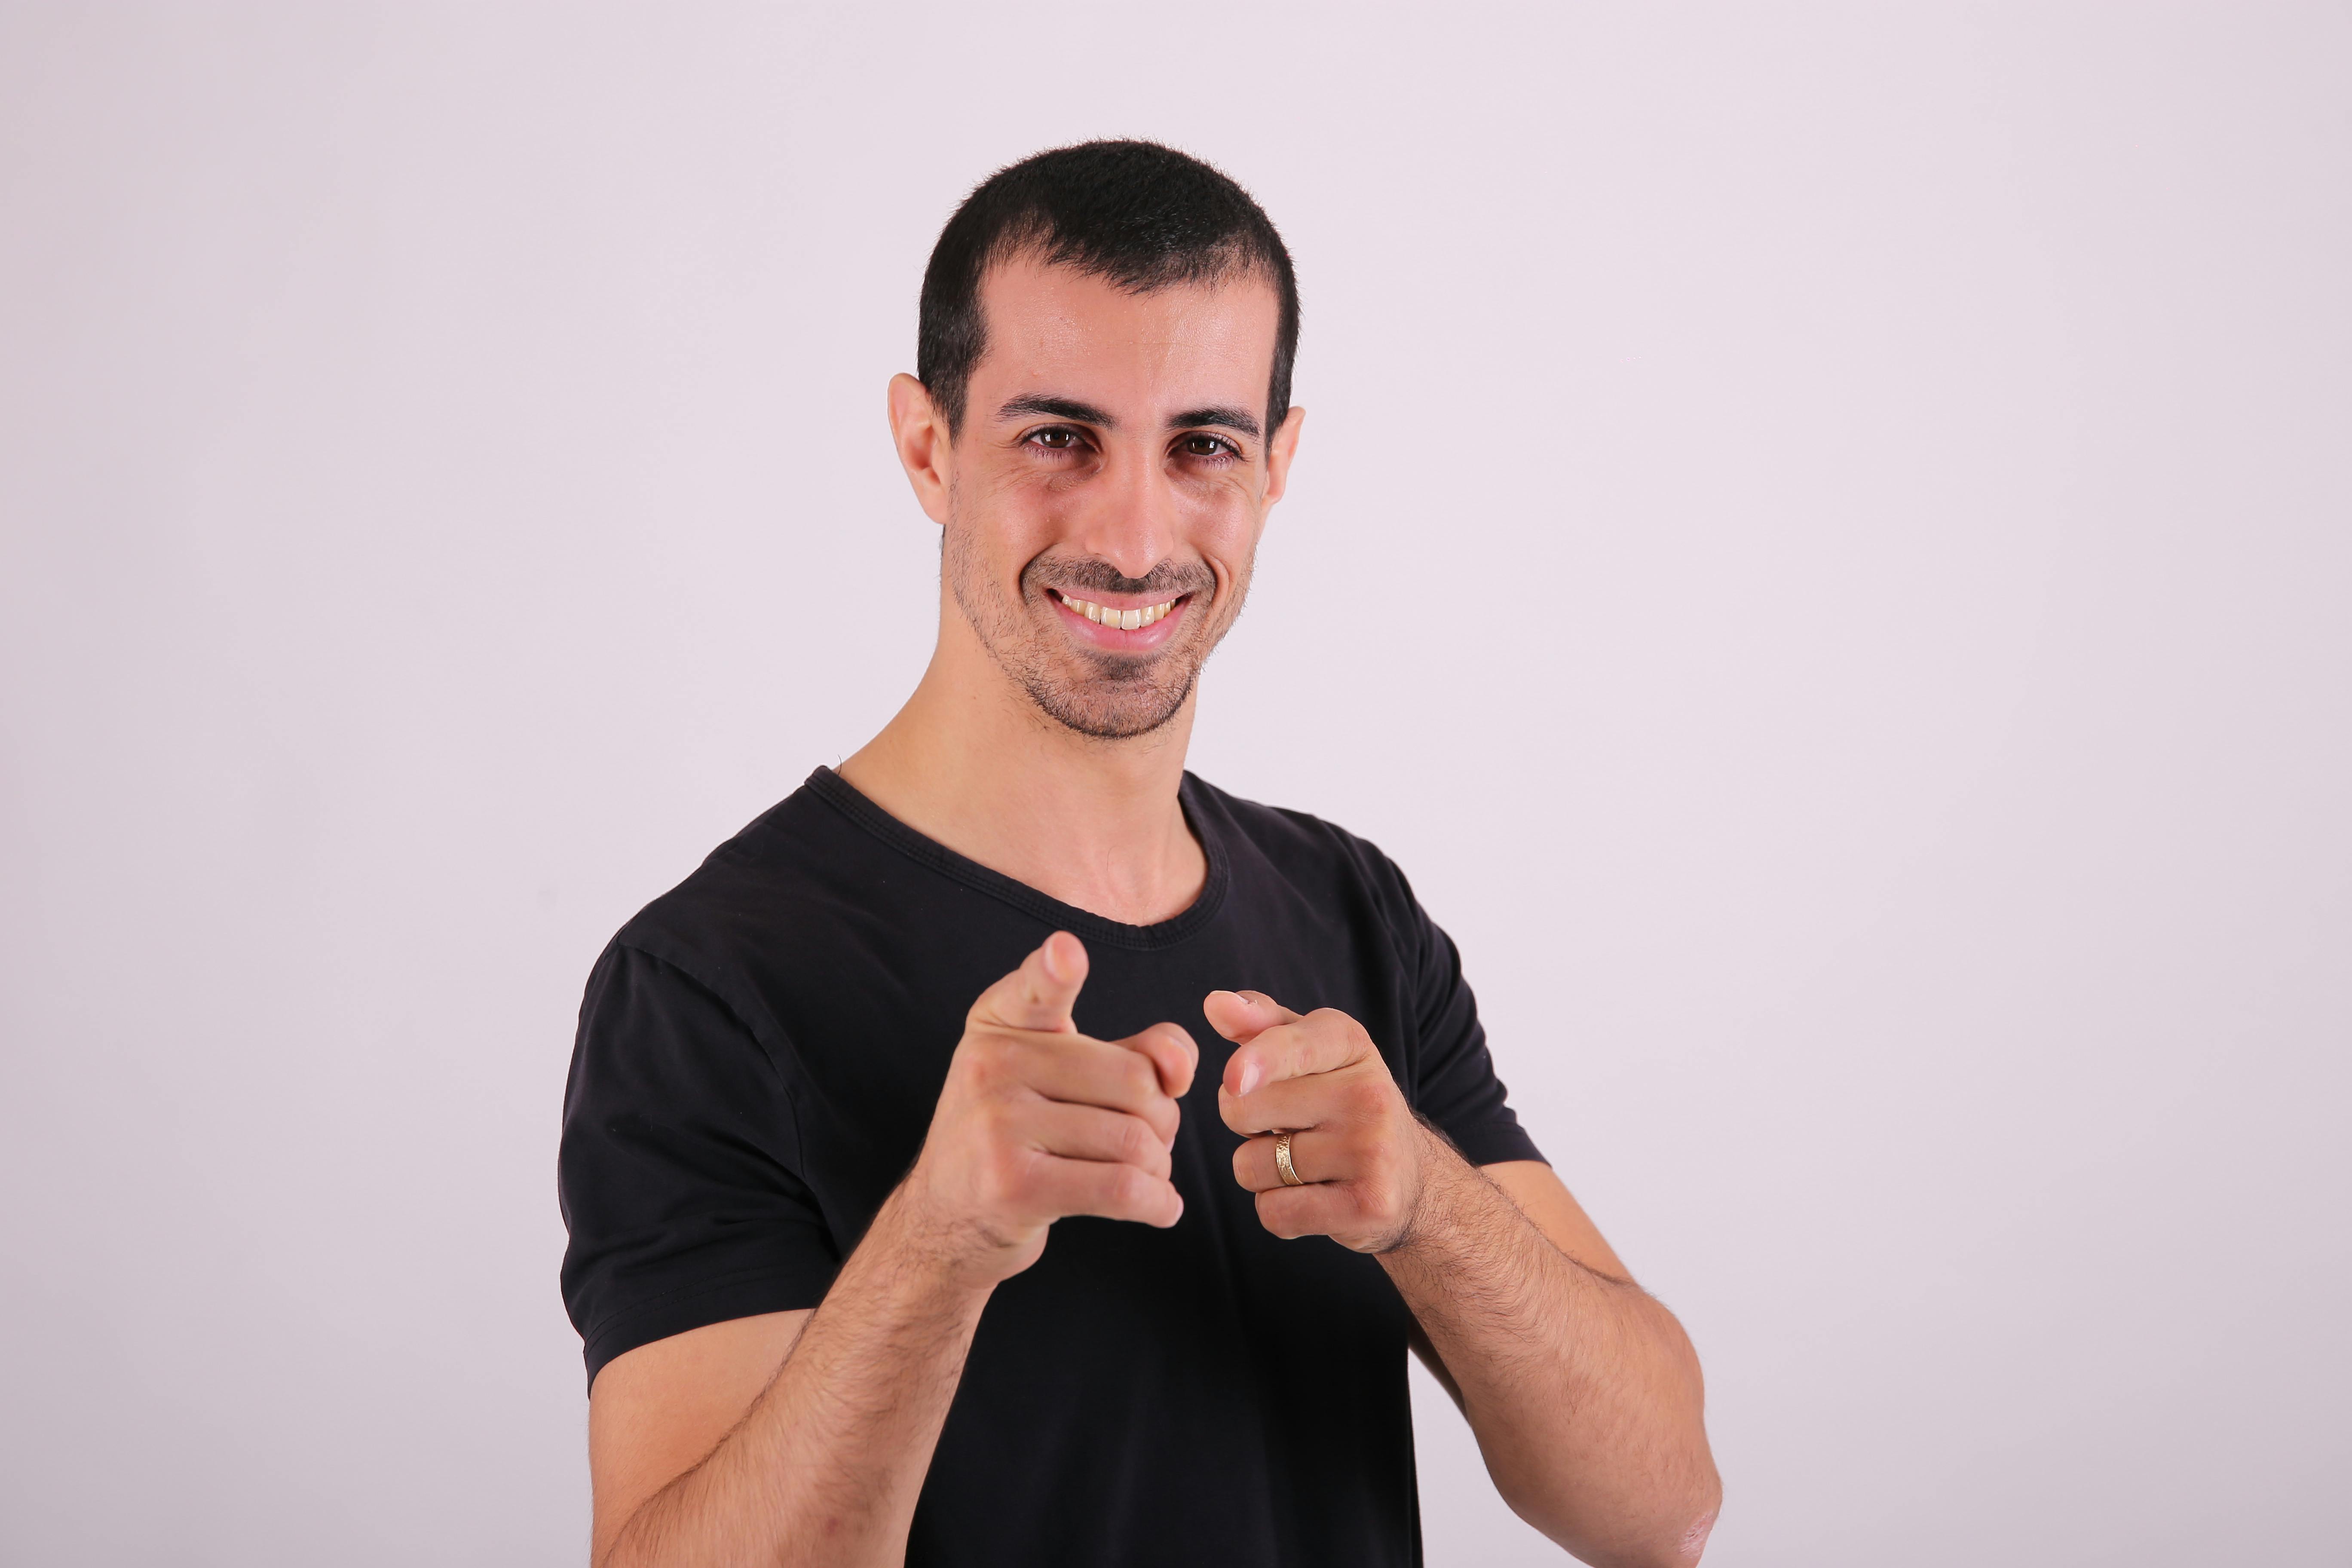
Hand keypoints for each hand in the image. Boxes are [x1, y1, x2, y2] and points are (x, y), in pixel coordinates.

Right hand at [900, 932, 1197, 1287]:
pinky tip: (1160, 1207)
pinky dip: (1158, 1203)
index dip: (1055, 969)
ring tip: (1141, 1174)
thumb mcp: (1066, 1076)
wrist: (948, 1217)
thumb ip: (1136, 1052)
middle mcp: (992, 1064)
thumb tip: (1179, 1068)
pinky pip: (1121, 1188)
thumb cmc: (1022, 1135)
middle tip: (1146, 1140)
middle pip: (1134, 1080)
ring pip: (1134, 1140)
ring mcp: (997, 1125)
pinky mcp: (1013, 1186)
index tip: (1067, 952)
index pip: (1036, 988)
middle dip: (1162, 1119)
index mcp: (1002, 1023)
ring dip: (1159, 1166)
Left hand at [1209, 991, 1436, 1253]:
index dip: (1258, 1060)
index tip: (1235, 1078)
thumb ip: (1259, 1023)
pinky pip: (1275, 1212)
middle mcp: (1368, 1093)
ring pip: (1252, 1166)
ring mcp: (1372, 1151)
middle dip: (1245, 1123)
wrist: (1411, 1178)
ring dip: (1261, 1172)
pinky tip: (1314, 1197)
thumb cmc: (1340, 1104)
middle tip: (1288, 1126)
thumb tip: (1215, 1004)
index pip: (1294, 1045)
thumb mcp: (1310, 1052)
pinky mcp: (1369, 1205)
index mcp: (1350, 1043)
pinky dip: (1279, 1211)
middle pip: (1244, 1109)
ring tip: (1305, 1162)